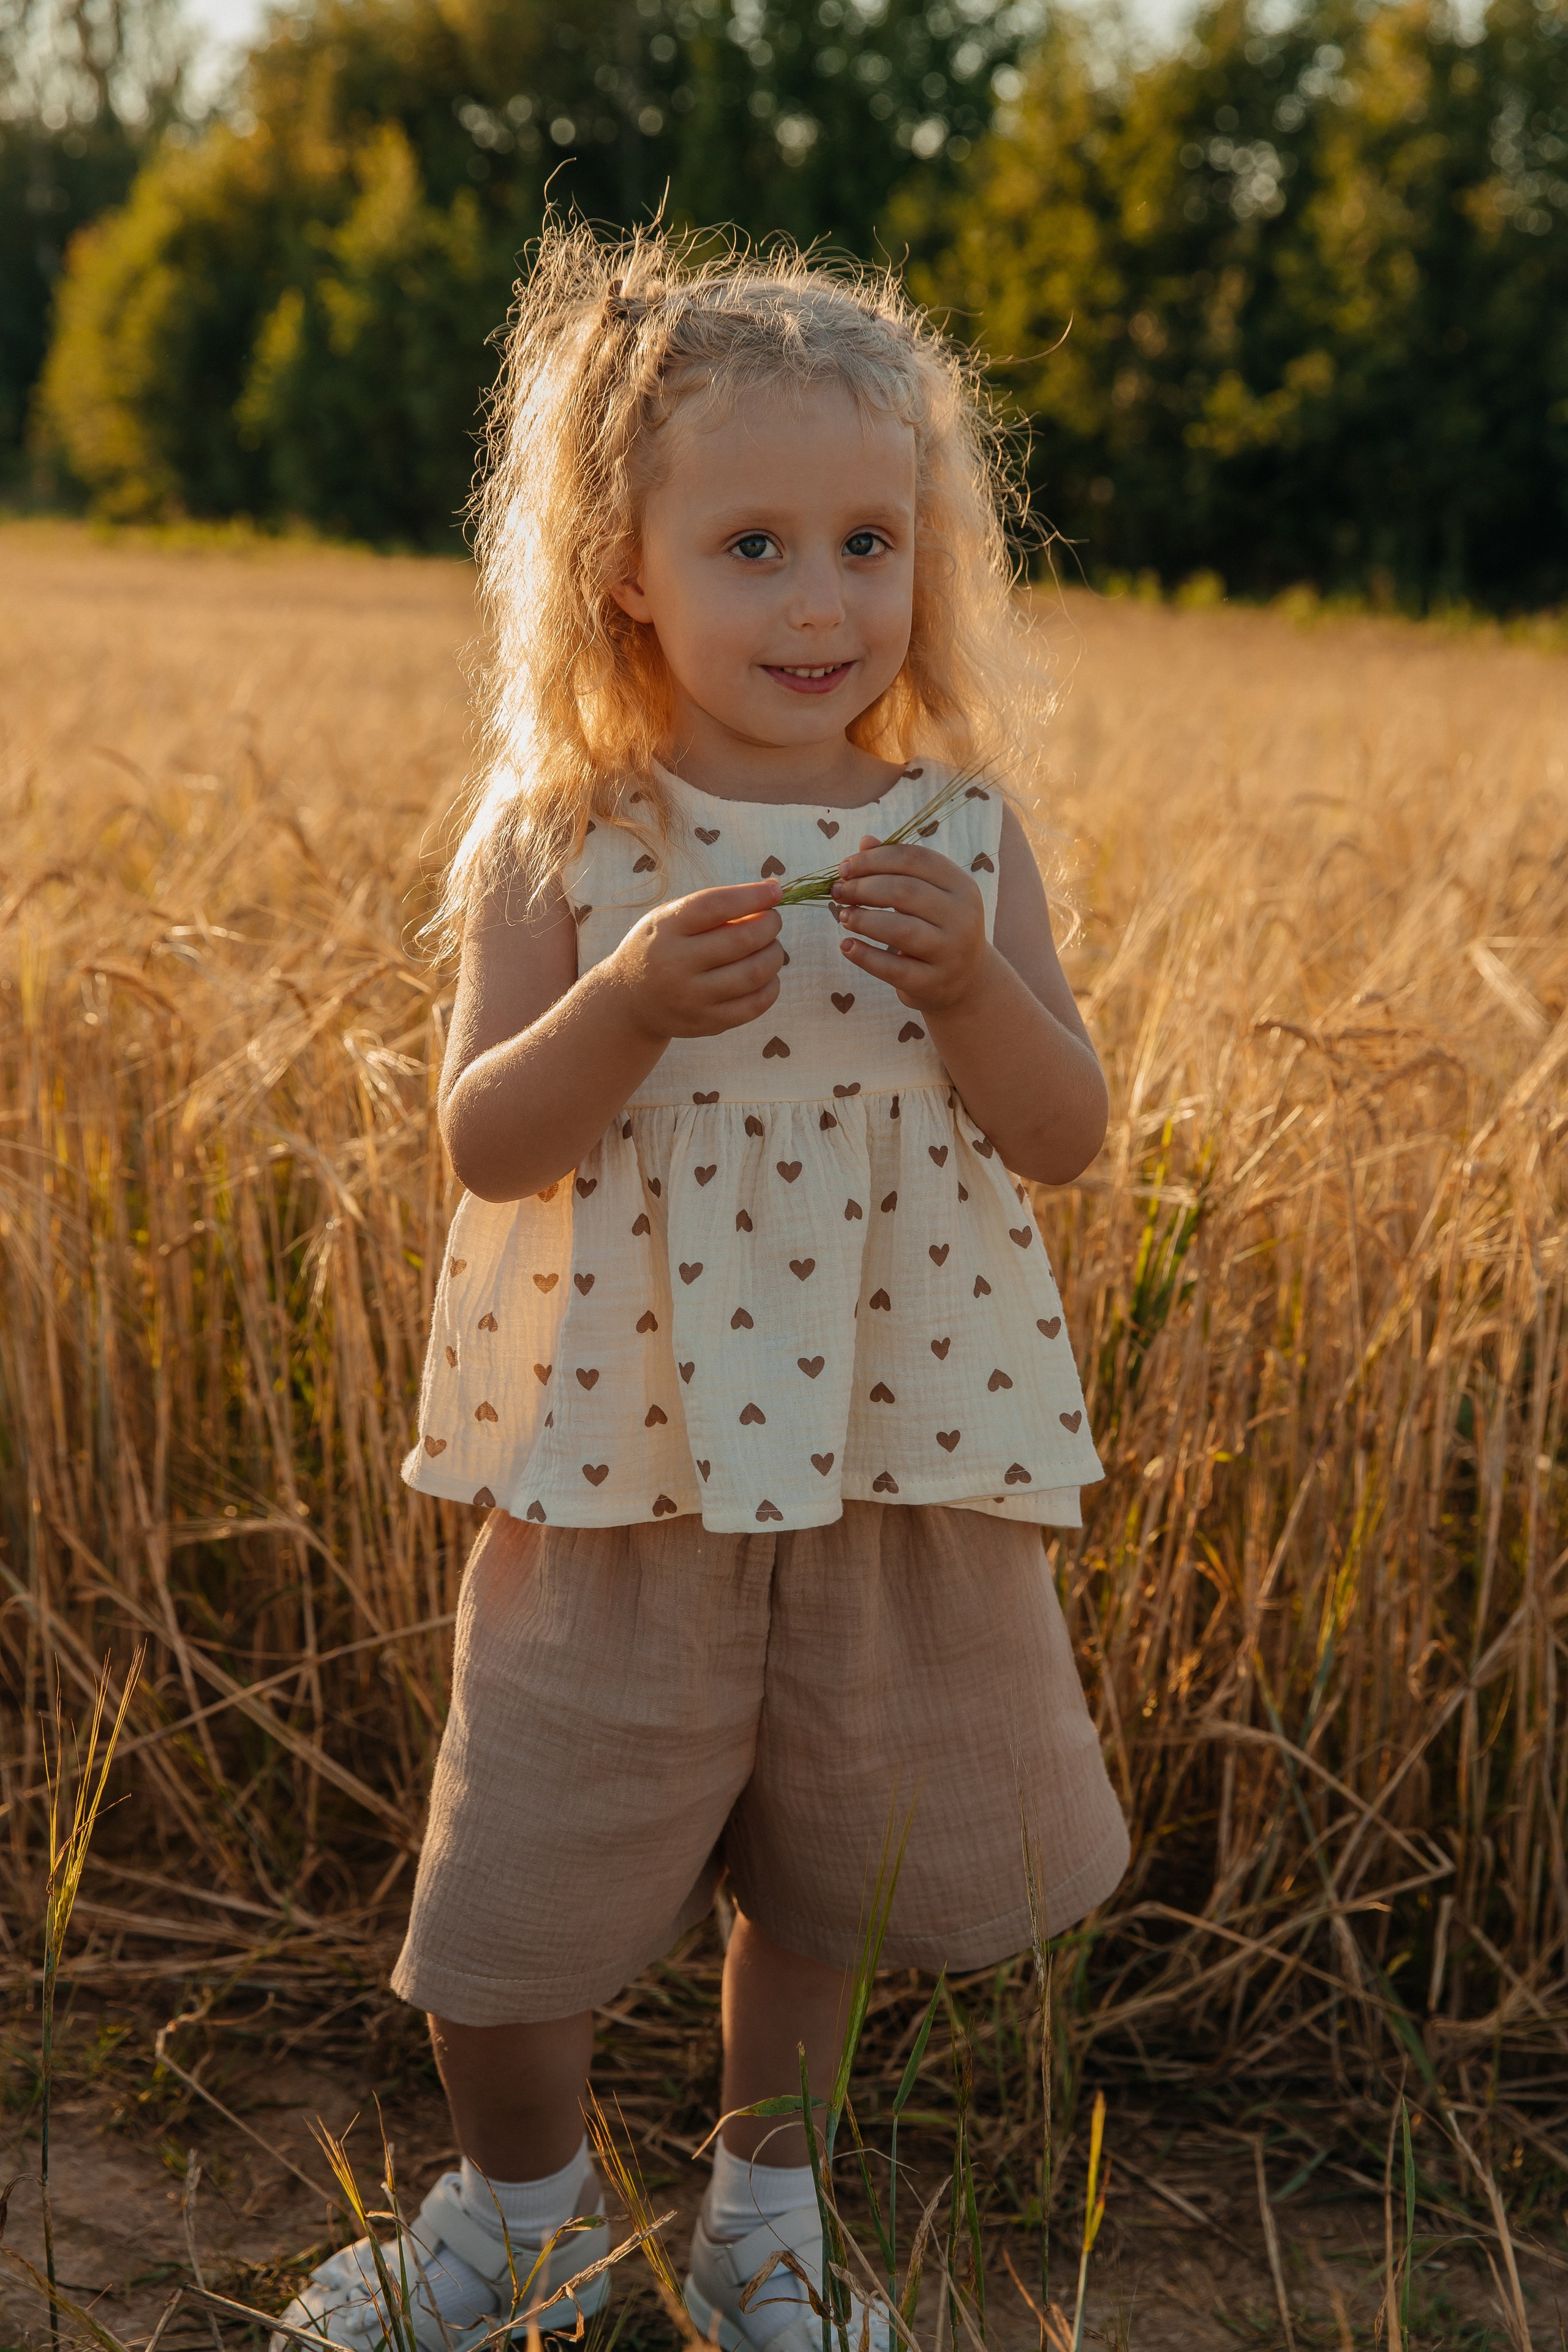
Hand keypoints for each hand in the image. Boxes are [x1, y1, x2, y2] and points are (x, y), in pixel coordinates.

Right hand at [610, 879, 783, 1040]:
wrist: (630, 1000)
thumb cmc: (661, 946)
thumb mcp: (670, 918)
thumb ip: (714, 907)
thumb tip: (772, 892)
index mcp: (666, 928)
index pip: (715, 906)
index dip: (751, 897)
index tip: (775, 891)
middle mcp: (676, 964)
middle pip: (741, 940)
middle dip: (770, 925)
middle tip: (772, 921)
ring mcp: (691, 998)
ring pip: (753, 974)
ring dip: (774, 955)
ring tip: (771, 947)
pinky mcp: (706, 1023)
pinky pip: (754, 1005)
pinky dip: (771, 986)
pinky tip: (767, 975)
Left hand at [831, 837, 988, 1011]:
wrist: (966, 979)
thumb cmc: (936, 926)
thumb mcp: (927, 894)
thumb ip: (898, 867)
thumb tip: (865, 842)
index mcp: (961, 885)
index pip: (914, 859)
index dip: (874, 859)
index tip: (844, 867)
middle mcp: (962, 917)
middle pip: (905, 892)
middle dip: (863, 888)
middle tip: (838, 892)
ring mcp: (950, 952)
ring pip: (901, 930)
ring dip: (863, 919)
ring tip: (843, 916)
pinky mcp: (933, 982)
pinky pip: (893, 969)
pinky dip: (865, 956)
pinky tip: (846, 946)